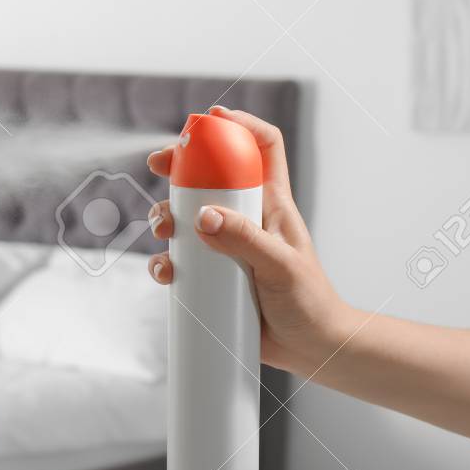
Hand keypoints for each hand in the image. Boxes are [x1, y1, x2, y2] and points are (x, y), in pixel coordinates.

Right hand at [145, 106, 352, 374]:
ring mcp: (227, 246)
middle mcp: (246, 218)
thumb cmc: (309, 303)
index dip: (239, 124)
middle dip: (181, 165)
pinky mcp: (212, 276)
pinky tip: (166, 274)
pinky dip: (165, 263)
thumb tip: (202, 217)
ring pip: (186, 217)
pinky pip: (180, 261)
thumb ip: (244, 240)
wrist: (310, 350)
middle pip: (209, 176)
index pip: (261, 147)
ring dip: (165, 217)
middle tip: (158, 165)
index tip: (209, 119)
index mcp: (271, 204)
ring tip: (162, 231)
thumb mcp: (280, 267)